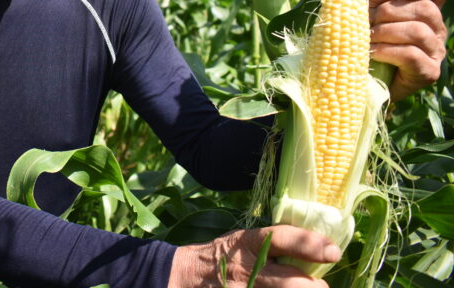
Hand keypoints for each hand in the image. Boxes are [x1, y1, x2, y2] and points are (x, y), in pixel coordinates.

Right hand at [167, 225, 339, 286]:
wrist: (188, 277)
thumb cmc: (223, 255)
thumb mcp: (243, 240)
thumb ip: (273, 243)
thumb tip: (317, 246)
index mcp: (248, 243)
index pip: (282, 239)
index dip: (309, 244)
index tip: (333, 252)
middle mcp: (248, 268)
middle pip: (294, 283)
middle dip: (314, 286)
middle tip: (318, 285)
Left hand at [367, 0, 453, 100]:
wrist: (354, 80)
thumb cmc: (364, 40)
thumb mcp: (370, 8)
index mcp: (425, 8)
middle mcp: (436, 28)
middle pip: (424, 8)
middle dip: (388, 13)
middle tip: (366, 23)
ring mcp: (435, 51)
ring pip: (417, 30)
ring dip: (384, 32)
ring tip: (366, 40)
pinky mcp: (429, 72)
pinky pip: (411, 54)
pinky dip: (387, 51)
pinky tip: (372, 54)